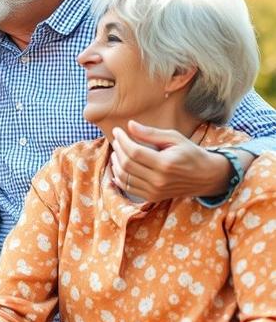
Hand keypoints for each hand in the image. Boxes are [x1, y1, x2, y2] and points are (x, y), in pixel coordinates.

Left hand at [110, 120, 234, 200]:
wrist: (205, 176)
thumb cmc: (190, 153)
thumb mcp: (174, 138)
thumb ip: (151, 133)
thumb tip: (130, 125)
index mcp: (165, 164)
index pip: (134, 152)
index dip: (122, 140)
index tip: (117, 130)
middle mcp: (159, 180)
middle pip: (127, 164)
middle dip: (118, 150)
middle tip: (117, 140)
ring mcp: (155, 191)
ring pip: (124, 177)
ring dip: (116, 163)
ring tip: (117, 151)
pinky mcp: (152, 197)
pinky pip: (128, 188)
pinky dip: (119, 177)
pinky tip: (118, 166)